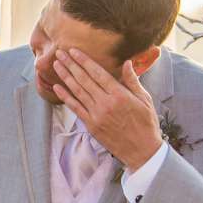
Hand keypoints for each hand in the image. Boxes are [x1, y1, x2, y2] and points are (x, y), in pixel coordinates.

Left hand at [49, 50, 162, 170]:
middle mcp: (106, 103)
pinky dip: (65, 97)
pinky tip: (57, 87)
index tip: (73, 51)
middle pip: (84, 79)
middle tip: (59, 53)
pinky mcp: (91, 125)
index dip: (84, 61)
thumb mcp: (144, 99)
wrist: (142, 151)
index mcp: (120, 94)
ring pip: (77, 91)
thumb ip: (133, 80)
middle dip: (71, 65)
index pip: (98, 73)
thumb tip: (127, 62)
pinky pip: (75, 108)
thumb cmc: (146, 124)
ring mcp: (96, 115)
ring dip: (65, 77)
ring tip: (56, 65)